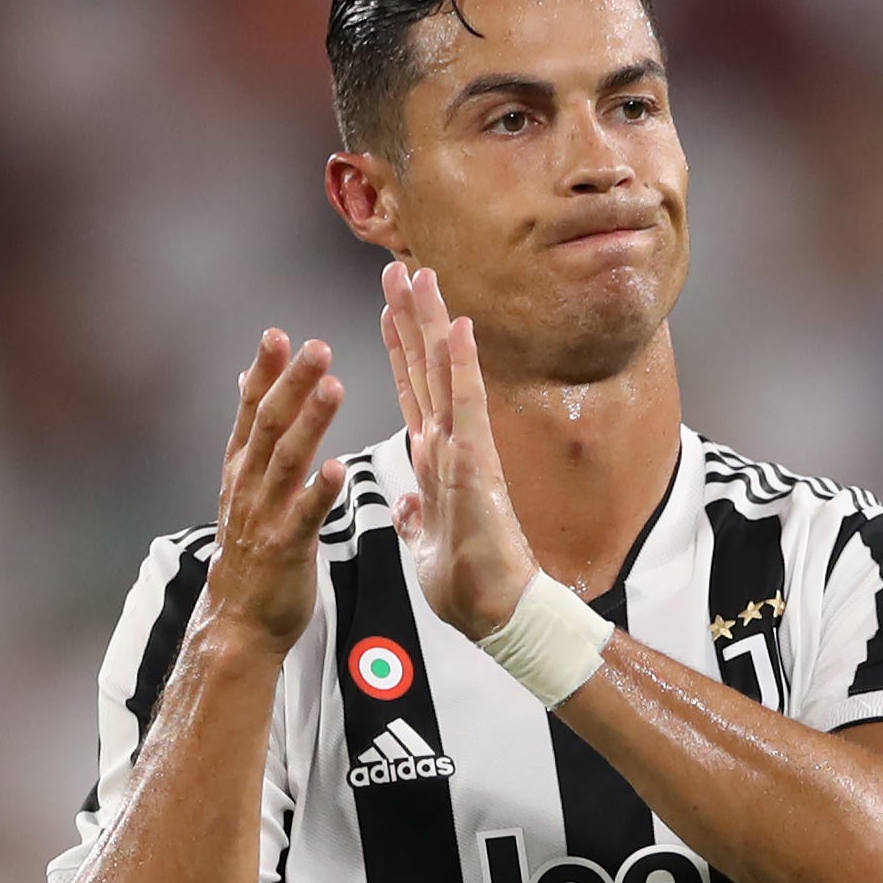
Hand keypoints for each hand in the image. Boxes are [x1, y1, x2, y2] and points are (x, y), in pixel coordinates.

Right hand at [202, 330, 344, 651]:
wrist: (237, 619)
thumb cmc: (251, 550)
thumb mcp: (243, 485)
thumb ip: (251, 433)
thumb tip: (246, 380)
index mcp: (243, 468)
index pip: (252, 409)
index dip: (265, 371)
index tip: (278, 334)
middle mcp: (250, 484)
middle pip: (271, 424)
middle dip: (293, 383)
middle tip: (317, 347)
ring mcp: (266, 514)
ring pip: (288, 459)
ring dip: (311, 422)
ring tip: (333, 387)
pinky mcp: (286, 547)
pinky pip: (305, 514)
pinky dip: (319, 490)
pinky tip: (336, 467)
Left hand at [381, 262, 539, 638]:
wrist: (495, 614)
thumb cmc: (468, 587)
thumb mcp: (424, 545)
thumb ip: (414, 518)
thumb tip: (403, 503)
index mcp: (433, 462)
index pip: (413, 392)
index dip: (399, 349)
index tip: (388, 310)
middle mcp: (448, 446)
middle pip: (425, 368)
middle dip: (411, 317)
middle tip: (399, 268)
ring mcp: (463, 450)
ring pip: (442, 373)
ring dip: (431, 323)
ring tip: (419, 275)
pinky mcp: (475, 464)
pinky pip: (465, 405)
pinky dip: (461, 366)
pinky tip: (460, 327)